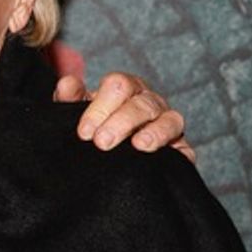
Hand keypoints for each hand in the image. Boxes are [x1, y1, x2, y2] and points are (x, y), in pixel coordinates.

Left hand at [54, 71, 193, 160]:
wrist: (110, 167)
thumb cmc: (94, 132)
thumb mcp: (76, 115)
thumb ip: (70, 99)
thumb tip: (66, 84)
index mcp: (125, 90)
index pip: (118, 85)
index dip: (101, 107)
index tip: (85, 132)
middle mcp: (149, 103)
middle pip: (142, 103)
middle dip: (121, 122)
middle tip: (101, 142)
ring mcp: (167, 124)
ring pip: (168, 120)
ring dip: (153, 133)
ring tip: (138, 145)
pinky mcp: (181, 151)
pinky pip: (184, 148)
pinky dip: (175, 152)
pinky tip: (156, 157)